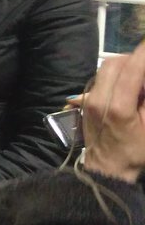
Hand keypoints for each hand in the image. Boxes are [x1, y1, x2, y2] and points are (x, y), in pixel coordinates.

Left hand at [78, 41, 144, 182]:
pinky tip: (129, 85)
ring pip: (106, 68)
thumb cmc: (135, 152)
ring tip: (141, 76)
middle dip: (134, 57)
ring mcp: (89, 99)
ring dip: (125, 65)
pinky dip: (117, 74)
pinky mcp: (86, 101)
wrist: (107, 170)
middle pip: (114, 63)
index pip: (131, 70)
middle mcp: (98, 99)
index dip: (143, 54)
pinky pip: (101, 78)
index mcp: (117, 107)